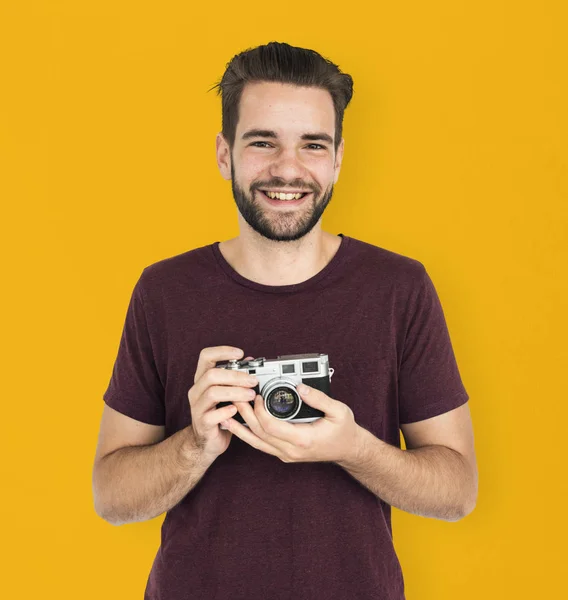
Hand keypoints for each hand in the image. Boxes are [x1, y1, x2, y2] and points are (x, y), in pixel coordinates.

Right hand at [187, 346, 256, 461]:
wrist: (207, 441)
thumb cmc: (219, 413)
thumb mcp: (227, 392)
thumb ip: (235, 377)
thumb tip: (250, 361)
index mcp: (202, 379)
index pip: (206, 356)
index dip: (222, 351)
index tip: (240, 353)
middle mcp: (197, 390)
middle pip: (212, 374)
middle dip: (236, 376)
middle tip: (253, 381)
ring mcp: (197, 407)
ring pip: (213, 393)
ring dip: (235, 392)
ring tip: (251, 396)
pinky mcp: (202, 423)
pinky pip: (213, 415)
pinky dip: (227, 411)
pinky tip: (237, 411)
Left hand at [222, 383, 363, 463]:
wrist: (348, 450)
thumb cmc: (344, 431)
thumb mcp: (339, 411)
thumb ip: (319, 399)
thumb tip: (300, 387)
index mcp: (303, 440)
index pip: (271, 427)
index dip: (259, 411)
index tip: (256, 395)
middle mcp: (290, 450)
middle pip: (259, 433)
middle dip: (245, 414)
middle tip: (234, 396)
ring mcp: (285, 454)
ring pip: (256, 442)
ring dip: (240, 427)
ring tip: (225, 413)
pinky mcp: (283, 453)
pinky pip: (261, 444)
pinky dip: (247, 435)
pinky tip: (237, 425)